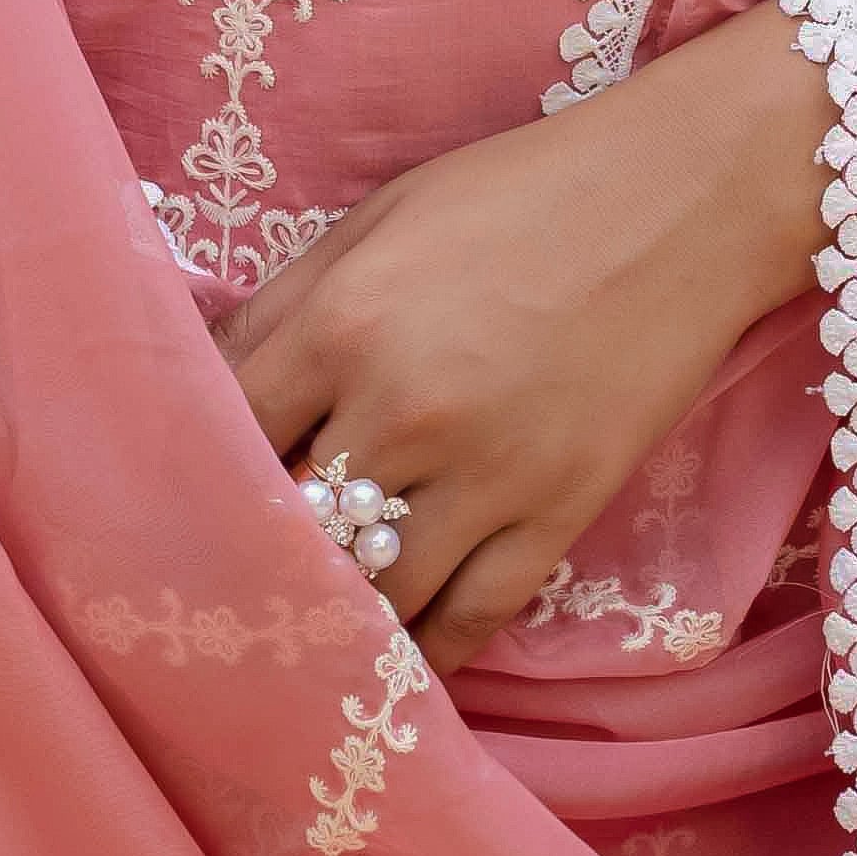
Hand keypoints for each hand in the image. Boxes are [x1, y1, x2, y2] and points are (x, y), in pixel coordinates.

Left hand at [215, 2, 828, 673]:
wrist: (688, 198)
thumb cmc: (524, 189)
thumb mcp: (380, 216)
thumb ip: (286, 303)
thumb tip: (199, 379)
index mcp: (342, 323)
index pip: (225, 436)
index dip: (189, 473)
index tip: (168, 505)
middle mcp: (403, 410)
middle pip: (290, 529)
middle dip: (253, 558)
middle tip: (217, 593)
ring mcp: (487, 473)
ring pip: (376, 592)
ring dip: (335, 618)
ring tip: (297, 640)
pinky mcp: (559, 511)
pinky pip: (473, 616)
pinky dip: (427, 653)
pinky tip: (394, 666)